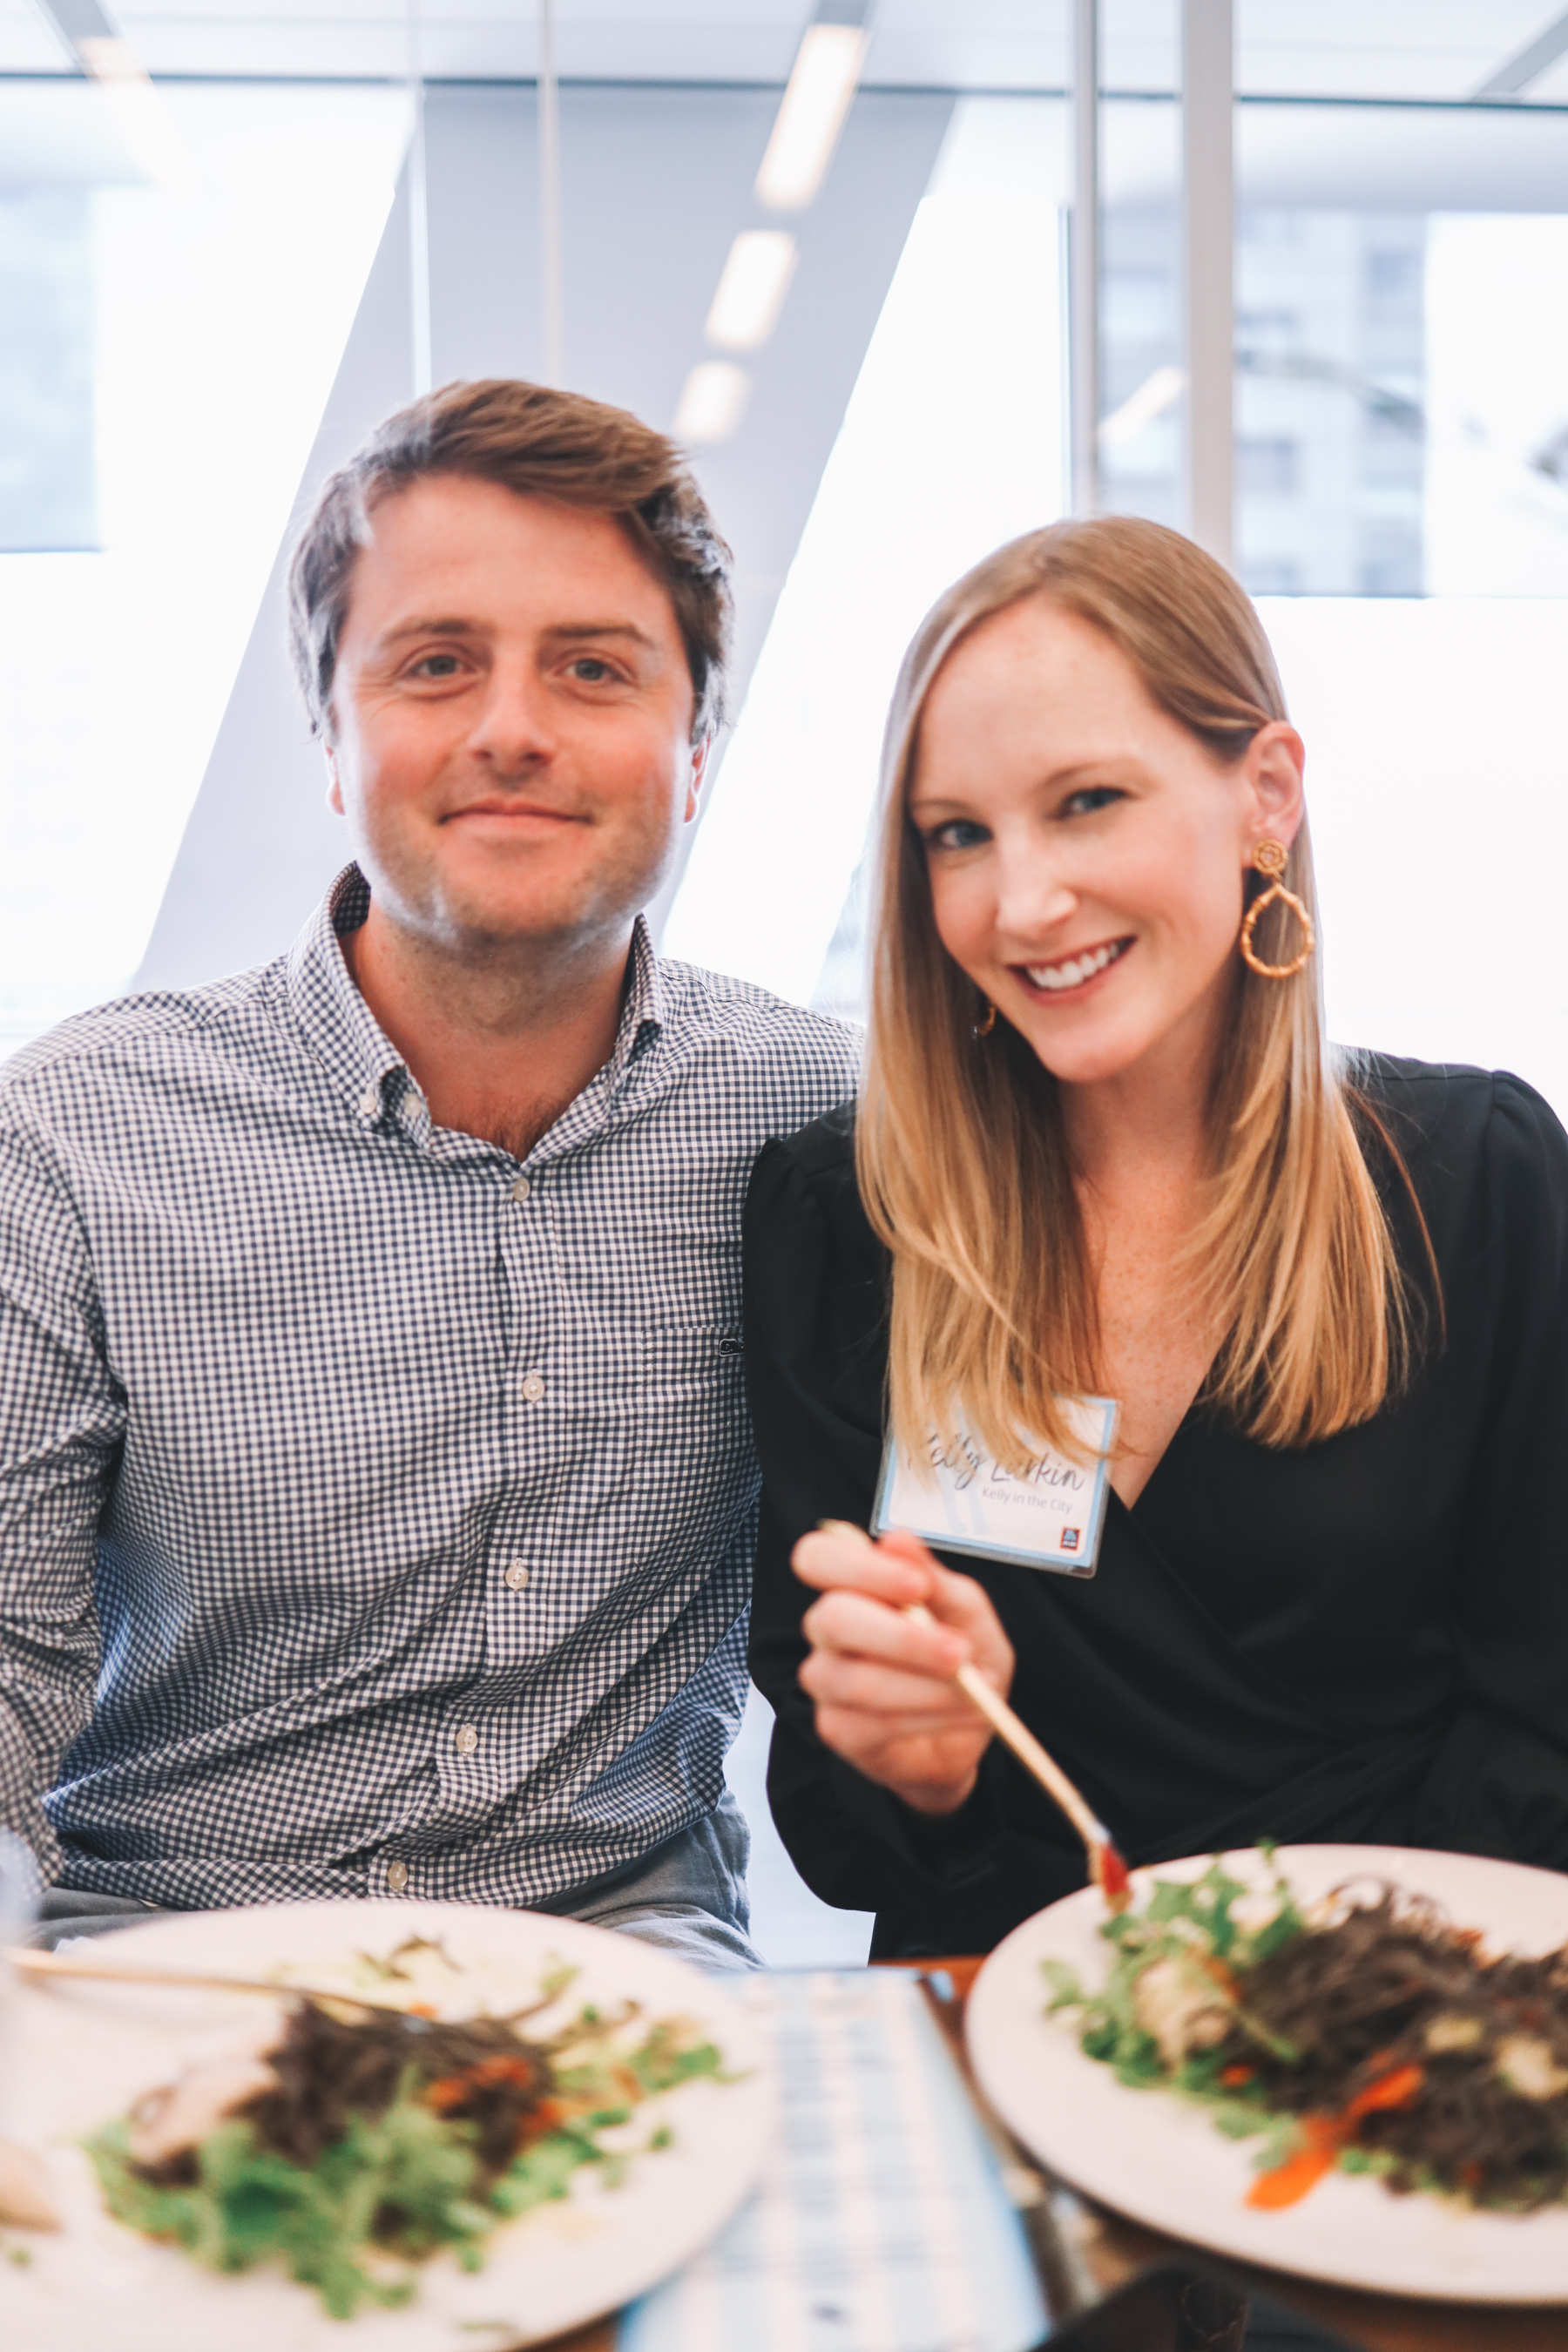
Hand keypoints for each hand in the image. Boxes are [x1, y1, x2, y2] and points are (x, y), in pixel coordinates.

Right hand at [792, 1523, 1015, 1816]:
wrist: (975, 1719)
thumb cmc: (962, 1650)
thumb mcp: (965, 1609)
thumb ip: (934, 1578)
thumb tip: (898, 1538)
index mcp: (851, 1585)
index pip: (817, 1557)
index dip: (859, 1568)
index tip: (916, 1586)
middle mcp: (826, 1627)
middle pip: (832, 1619)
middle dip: (904, 1638)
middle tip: (960, 1652)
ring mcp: (825, 1680)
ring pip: (858, 1681)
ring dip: (928, 1688)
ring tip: (976, 1689)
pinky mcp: (837, 1729)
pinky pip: (875, 1724)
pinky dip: (931, 1718)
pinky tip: (964, 1711)